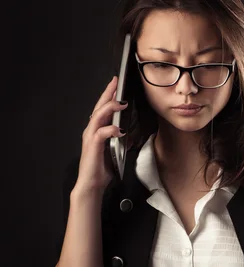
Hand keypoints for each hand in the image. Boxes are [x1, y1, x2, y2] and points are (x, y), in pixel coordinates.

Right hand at [74, 76, 128, 195]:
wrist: (92, 184)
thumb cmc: (101, 169)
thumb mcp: (115, 150)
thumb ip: (120, 140)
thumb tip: (130, 133)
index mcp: (97, 130)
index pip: (103, 109)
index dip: (109, 96)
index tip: (116, 85)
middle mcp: (92, 131)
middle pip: (99, 107)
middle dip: (108, 93)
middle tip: (115, 82)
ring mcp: (91, 137)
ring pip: (98, 116)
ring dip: (110, 108)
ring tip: (120, 102)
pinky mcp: (93, 146)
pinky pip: (101, 133)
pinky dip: (111, 129)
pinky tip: (119, 129)